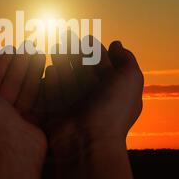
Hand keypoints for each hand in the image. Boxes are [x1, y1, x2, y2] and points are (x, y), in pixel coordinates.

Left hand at [0, 46, 46, 178]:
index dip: (0, 62)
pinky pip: (40, 101)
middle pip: (11, 82)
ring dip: (32, 71)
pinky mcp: (35, 123)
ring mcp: (17, 118)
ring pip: (26, 89)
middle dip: (19, 64)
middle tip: (30, 47)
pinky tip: (49, 72)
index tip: (11, 48)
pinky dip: (44, 86)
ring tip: (39, 54)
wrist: (8, 142)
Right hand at [39, 38, 143, 178]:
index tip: (86, 36)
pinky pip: (53, 92)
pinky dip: (51, 79)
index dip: (96, 49)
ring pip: (67, 77)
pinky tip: (48, 68)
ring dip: (62, 62)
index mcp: (114, 90)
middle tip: (65, 36)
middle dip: (75, 52)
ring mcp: (76, 105)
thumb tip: (116, 44)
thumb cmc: (112, 110)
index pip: (104, 64)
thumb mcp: (130, 79)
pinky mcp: (58, 112)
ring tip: (56, 47)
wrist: (88, 143)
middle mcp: (95, 97)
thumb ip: (126, 59)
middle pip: (83, 68)